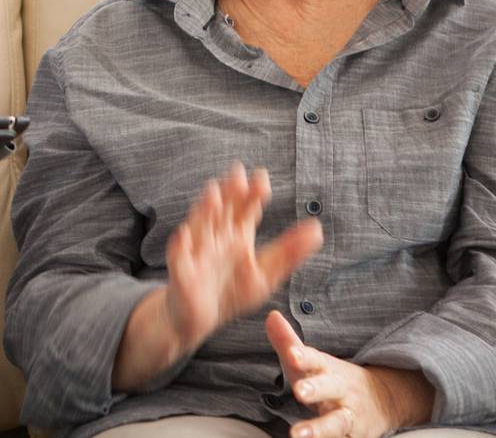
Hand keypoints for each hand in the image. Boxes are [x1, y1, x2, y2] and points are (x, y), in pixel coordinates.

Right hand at [163, 164, 322, 352]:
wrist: (198, 320)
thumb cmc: (232, 293)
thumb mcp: (266, 273)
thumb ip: (290, 251)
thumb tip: (317, 228)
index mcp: (237, 236)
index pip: (246, 209)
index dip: (254, 193)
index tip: (262, 179)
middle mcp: (217, 238)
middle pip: (223, 209)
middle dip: (229, 192)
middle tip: (238, 175)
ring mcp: (197, 251)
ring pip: (200, 225)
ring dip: (205, 210)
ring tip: (213, 196)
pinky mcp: (182, 271)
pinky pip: (178, 257)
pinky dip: (180, 245)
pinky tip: (184, 235)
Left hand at [266, 310, 434, 437]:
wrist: (383, 401)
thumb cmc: (334, 379)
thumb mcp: (314, 361)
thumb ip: (289, 342)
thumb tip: (271, 317)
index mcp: (328, 369)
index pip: (316, 359)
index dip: (304, 357)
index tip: (292, 354)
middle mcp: (341, 391)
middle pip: (329, 388)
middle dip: (315, 390)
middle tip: (299, 391)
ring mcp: (349, 416)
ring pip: (336, 423)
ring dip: (318, 430)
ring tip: (297, 434)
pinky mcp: (354, 437)